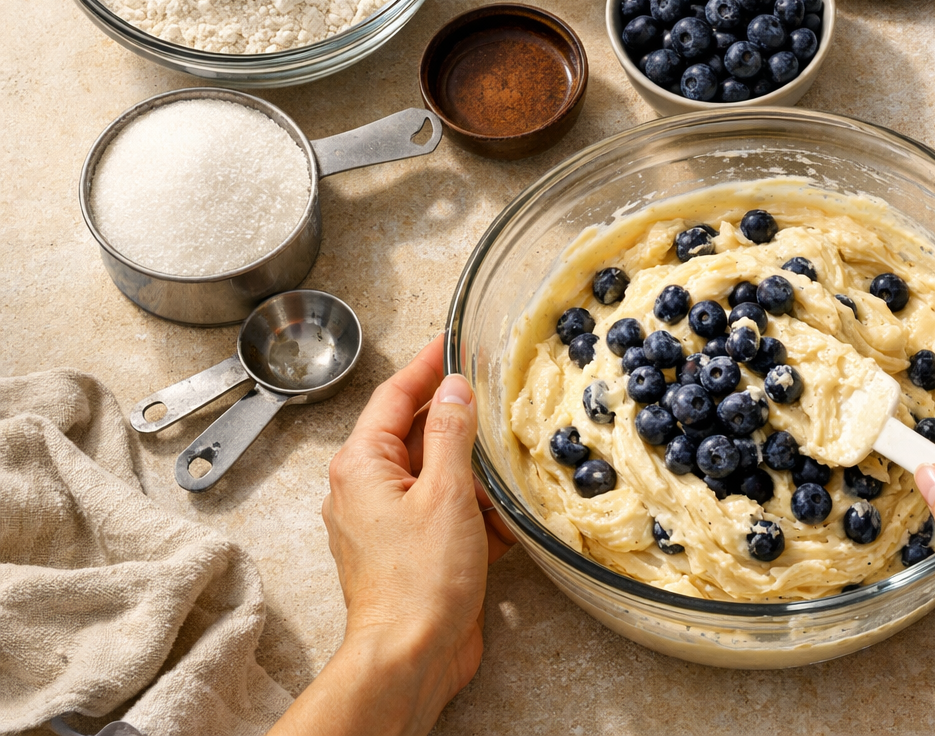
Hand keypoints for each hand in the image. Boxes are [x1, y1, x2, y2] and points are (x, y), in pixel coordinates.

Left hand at [270, 334, 514, 735]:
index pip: (394, 396)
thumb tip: (454, 388)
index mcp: (362, 466)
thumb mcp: (445, 492)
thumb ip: (451, 433)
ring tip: (511, 440)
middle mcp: (368, 490)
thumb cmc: (418, 580)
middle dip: (456, 414)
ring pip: (436, 473)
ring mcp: (389, 522)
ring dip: (473, 463)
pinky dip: (476, 505)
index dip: (426, 366)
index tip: (451, 340)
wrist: (411, 656)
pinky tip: (509, 504)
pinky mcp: (414, 551)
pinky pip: (446, 511)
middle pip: (415, 433)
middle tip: (492, 384)